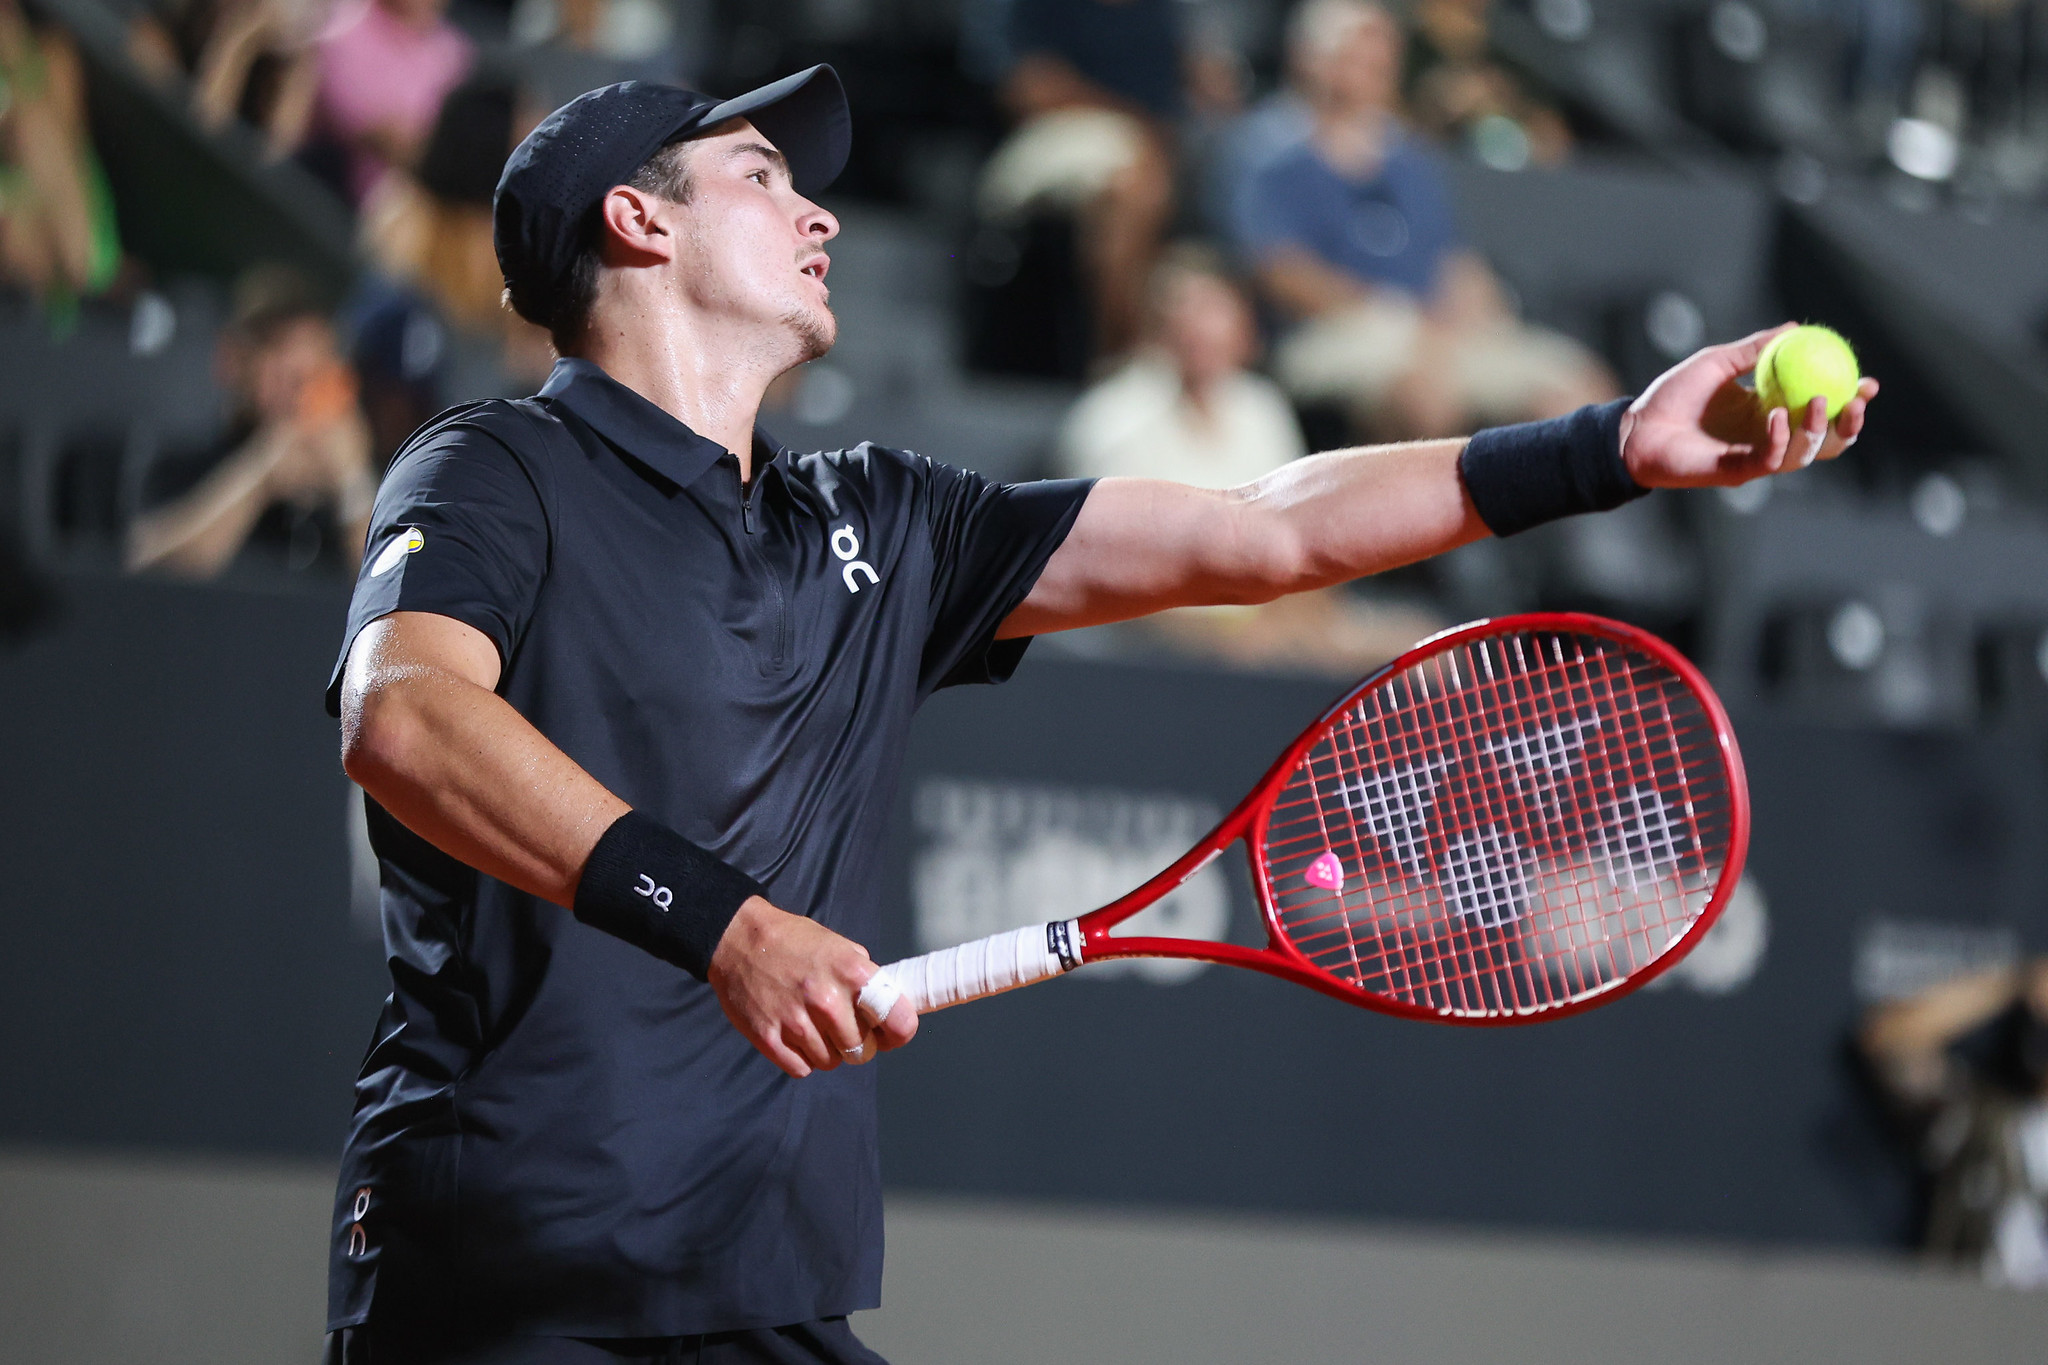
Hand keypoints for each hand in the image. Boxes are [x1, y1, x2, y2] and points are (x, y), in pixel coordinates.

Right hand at [707, 896, 917, 1076]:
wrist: (739, 940)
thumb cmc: (793, 941)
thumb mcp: (840, 946)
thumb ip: (865, 977)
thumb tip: (887, 1007)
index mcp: (852, 973)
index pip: (899, 1022)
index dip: (898, 1033)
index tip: (889, 1034)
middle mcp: (827, 1000)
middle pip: (862, 1050)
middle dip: (857, 1043)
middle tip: (842, 1027)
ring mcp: (796, 1022)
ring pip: (831, 1062)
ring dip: (827, 1050)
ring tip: (813, 1026)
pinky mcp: (769, 1038)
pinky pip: (802, 1069)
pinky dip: (802, 1058)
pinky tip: (795, 1035)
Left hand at [1619, 323, 1878, 489]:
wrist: (1636, 428)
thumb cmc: (1672, 395)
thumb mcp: (1717, 361)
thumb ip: (1755, 348)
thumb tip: (1795, 327)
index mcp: (1771, 410)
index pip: (1820, 408)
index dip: (1849, 398)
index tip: (1867, 381)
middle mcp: (1770, 437)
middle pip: (1826, 439)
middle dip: (1850, 423)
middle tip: (1858, 399)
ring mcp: (1756, 457)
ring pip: (1806, 453)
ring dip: (1819, 429)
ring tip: (1820, 402)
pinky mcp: (1738, 473)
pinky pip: (1770, 459)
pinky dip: (1780, 438)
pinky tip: (1779, 416)